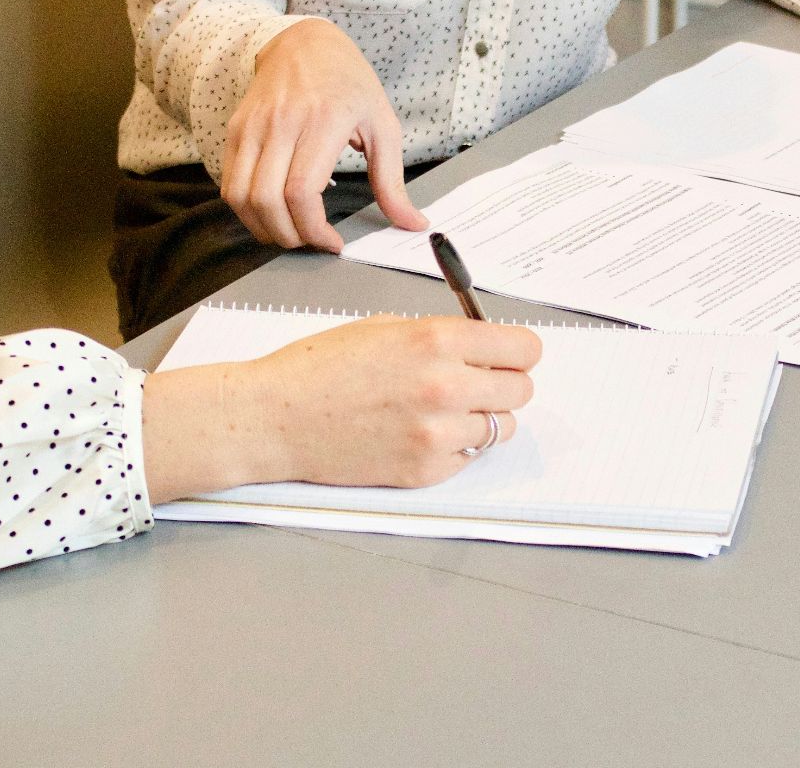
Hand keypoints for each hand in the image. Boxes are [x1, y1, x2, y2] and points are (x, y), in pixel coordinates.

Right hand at [140, 315, 540, 501]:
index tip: (509, 355)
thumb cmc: (319, 368)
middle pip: (521, 390)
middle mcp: (446, 386)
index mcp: (436, 340)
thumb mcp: (384, 327)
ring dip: (482, 418)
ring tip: (443, 411)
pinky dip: (455, 447)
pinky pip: (469, 457)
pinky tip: (419, 433)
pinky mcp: (425, 470)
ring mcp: (437, 434)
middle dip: (503, 383)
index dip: (517, 351)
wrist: (275, 417)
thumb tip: (482, 346)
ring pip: (501, 428)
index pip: (524, 349)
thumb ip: (440, 336)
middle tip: (476, 382)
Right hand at [222, 19, 426, 251]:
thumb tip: (412, 223)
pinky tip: (271, 213)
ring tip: (290, 232)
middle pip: (267, 201)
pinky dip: (246, 210)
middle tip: (311, 242)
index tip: (332, 242)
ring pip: (241, 197)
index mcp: (324, 121)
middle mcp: (282, 122)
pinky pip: (230, 183)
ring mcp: (253, 126)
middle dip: (289, 236)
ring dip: (263, 228)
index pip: (301, 191)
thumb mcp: (383, 125)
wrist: (305, 43)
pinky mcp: (236, 129)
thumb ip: (392, 181)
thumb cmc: (348, 83)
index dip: (313, 229)